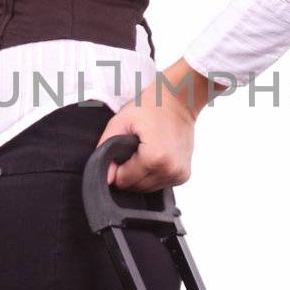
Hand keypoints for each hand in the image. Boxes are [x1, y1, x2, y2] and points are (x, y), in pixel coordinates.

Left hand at [96, 59, 223, 193]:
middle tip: (134, 149)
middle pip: (136, 187)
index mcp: (155, 158)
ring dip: (142, 175)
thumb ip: (106, 149)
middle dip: (130, 172)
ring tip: (145, 151)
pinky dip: (154, 174)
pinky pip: (160, 184)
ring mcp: (179, 174)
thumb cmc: (150, 107)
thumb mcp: (120, 122)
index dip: (118, 168)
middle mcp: (170, 169)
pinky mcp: (183, 175)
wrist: (178, 100)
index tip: (124, 150)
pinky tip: (155, 156)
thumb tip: (106, 177)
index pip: (124, 181)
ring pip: (148, 189)